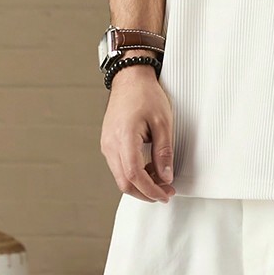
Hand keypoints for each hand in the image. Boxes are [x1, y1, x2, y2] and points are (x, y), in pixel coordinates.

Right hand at [101, 65, 176, 201]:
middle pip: (124, 182)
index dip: (151, 190)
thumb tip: (165, 178)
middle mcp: (110, 144)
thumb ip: (164, 153)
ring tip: (161, 180)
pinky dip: (134, 174)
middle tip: (166, 192)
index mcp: (124, 138)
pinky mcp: (108, 144)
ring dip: (141, 184)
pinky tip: (149, 169)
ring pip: (121, 177)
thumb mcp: (163, 123)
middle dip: (146, 193)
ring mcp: (107, 145)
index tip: (166, 195)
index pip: (134, 175)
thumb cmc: (146, 95)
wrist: (130, 79)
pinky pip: (119, 167)